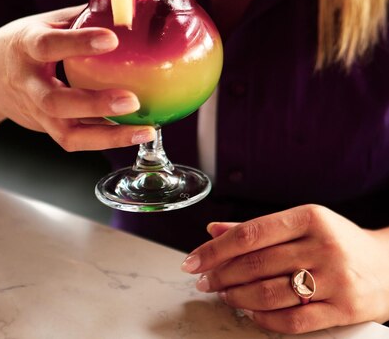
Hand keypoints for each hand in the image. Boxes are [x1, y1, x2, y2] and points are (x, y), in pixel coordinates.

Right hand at [0, 6, 154, 149]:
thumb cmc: (25, 43)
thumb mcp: (46, 22)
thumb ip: (82, 17)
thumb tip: (125, 4)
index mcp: (27, 46)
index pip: (49, 45)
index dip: (78, 43)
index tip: (112, 39)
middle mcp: (28, 84)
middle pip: (56, 101)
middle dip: (94, 103)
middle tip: (131, 100)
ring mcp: (36, 111)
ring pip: (67, 132)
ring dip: (108, 135)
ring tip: (144, 130)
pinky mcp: (46, 128)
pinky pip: (76, 140)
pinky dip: (106, 140)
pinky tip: (135, 134)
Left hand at [180, 204, 388, 333]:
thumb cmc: (338, 241)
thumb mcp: (303, 223)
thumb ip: (259, 228)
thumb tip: (214, 230)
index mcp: (309, 217)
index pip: (250, 233)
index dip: (216, 249)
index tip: (194, 261)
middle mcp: (322, 245)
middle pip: (256, 264)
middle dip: (221, 275)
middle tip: (204, 281)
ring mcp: (334, 278)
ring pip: (270, 293)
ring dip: (238, 297)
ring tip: (224, 295)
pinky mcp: (343, 309)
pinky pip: (293, 320)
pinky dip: (264, 319)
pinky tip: (250, 313)